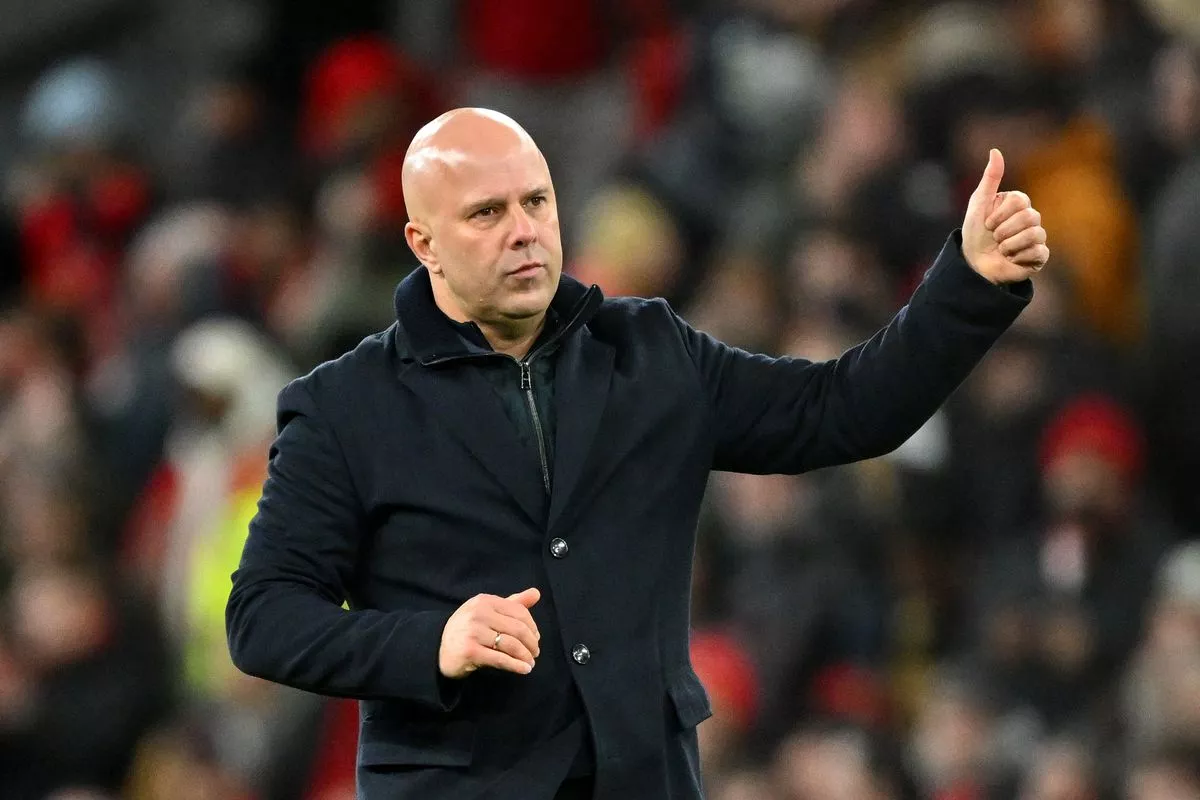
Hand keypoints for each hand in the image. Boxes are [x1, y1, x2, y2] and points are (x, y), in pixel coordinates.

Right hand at [438, 588, 540, 678]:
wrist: (437, 648)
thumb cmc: (468, 629)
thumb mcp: (487, 611)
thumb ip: (512, 603)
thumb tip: (536, 593)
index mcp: (485, 601)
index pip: (518, 612)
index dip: (532, 626)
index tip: (536, 638)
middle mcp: (478, 614)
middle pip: (517, 628)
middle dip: (531, 643)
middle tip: (535, 653)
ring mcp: (473, 632)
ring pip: (511, 645)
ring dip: (525, 656)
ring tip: (530, 663)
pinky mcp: (470, 651)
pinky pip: (500, 659)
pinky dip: (516, 666)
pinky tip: (524, 669)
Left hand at [961, 149, 1049, 283]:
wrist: (973, 264)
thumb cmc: (975, 233)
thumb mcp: (979, 203)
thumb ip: (990, 178)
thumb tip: (995, 150)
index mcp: (1018, 204)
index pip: (1020, 200)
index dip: (1000, 214)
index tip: (988, 223)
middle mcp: (1031, 218)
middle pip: (1029, 217)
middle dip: (1004, 231)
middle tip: (994, 238)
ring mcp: (1037, 237)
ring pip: (1034, 234)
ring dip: (1009, 245)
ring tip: (1001, 250)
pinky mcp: (1039, 256)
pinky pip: (1038, 252)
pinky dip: (1018, 257)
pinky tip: (1011, 259)